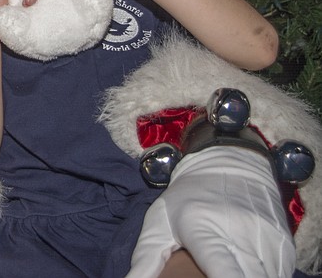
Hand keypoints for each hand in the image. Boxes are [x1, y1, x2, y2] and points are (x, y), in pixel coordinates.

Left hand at [127, 146, 294, 277]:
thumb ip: (146, 258)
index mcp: (204, 229)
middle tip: (210, 273)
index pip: (223, 270)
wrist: (229, 163)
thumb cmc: (188, 198)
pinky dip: (264, 275)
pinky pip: (278, 273)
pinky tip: (246, 268)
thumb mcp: (159, 221)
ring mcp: (266, 238)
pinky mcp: (284, 244)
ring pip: (266, 277)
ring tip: (224, 268)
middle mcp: (240, 233)